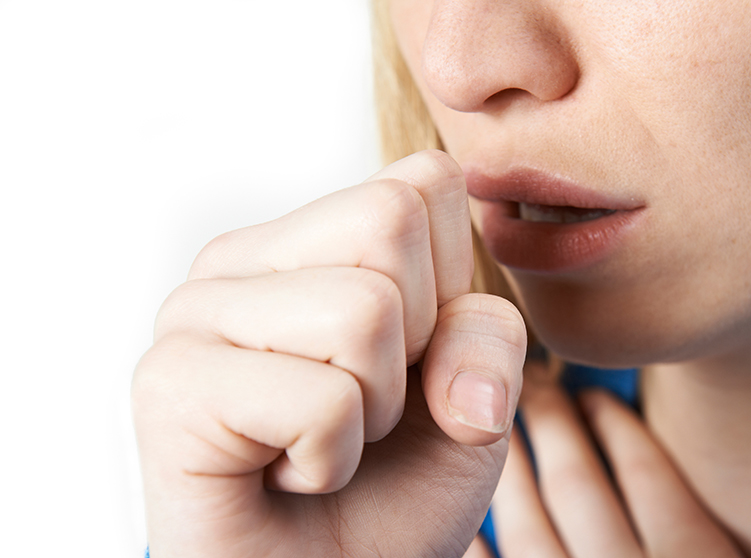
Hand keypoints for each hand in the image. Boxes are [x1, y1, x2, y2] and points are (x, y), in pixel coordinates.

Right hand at [132, 150, 526, 557]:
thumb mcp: (475, 400)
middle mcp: (240, 259)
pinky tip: (286, 475)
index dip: (451, 291)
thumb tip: (459, 371)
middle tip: (361, 408)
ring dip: (371, 411)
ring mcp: (194, 315)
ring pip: (364, 310)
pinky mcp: (168, 386)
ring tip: (322, 442)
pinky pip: (320, 399)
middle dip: (414, 346)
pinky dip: (331, 460)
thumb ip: (486, 340)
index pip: (425, 182)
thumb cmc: (391, 488)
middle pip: (391, 222)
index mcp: (308, 238)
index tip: (408, 362)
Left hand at [477, 364, 750, 557]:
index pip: (645, 474)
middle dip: (553, 430)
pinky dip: (482, 554)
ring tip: (496, 431)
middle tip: (529, 383)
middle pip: (579, 489)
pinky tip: (466, 529)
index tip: (592, 391)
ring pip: (533, 531)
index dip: (618, 426)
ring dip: (512, 477)